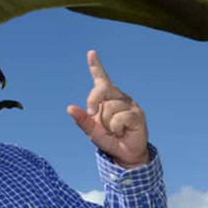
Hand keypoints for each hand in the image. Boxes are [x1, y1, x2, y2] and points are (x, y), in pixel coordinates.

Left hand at [67, 50, 149, 168]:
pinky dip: (116, 128)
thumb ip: (82, 119)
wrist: (124, 154)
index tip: (91, 53)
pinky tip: (122, 132)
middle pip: (102, 89)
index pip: (101, 78)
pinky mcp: (137, 114)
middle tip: (92, 114)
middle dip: (93, 100)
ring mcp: (129, 104)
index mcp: (106, 97)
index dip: (96, 65)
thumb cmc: (108, 138)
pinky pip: (119, 118)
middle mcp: (118, 97)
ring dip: (107, 124)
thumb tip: (70, 108)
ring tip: (114, 130)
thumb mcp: (91, 130)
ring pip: (109, 108)